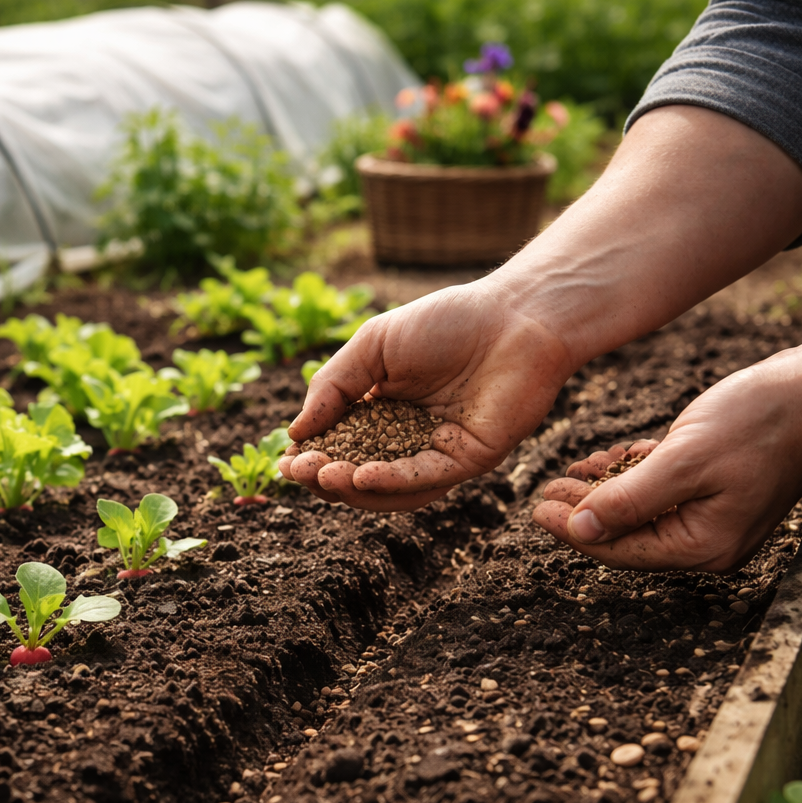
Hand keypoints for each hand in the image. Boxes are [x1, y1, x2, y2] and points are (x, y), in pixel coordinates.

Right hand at [279, 280, 572, 511]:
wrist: (514, 315)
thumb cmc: (446, 321)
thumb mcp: (373, 346)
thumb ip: (334, 387)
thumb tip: (296, 433)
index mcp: (382, 412)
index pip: (339, 446)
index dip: (312, 457)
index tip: (287, 460)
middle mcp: (407, 439)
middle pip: (358, 474)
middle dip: (326, 478)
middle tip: (300, 472)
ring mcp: (438, 453)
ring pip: (388, 488)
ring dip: (353, 487)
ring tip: (325, 477)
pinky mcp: (468, 461)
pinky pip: (424, 478)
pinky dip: (390, 481)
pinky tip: (361, 476)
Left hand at [532, 334, 801, 571]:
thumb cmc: (761, 420)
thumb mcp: (684, 460)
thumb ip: (629, 499)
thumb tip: (580, 529)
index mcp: (702, 544)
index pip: (619, 549)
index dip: (572, 530)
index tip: (536, 510)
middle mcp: (709, 541)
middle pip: (627, 534)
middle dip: (582, 513)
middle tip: (544, 492)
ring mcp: (715, 517)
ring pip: (641, 511)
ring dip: (602, 492)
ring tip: (565, 476)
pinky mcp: (719, 490)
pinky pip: (663, 492)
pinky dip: (631, 475)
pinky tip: (606, 460)